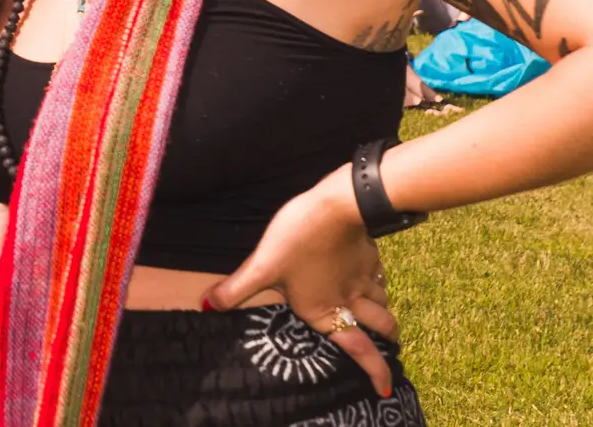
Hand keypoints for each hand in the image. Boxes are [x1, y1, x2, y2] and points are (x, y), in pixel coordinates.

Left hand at [203, 170, 398, 396]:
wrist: (338, 206)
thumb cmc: (298, 240)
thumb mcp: (262, 266)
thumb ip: (236, 290)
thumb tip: (207, 307)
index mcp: (326, 311)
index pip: (358, 350)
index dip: (375, 372)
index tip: (384, 390)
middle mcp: (350, 300)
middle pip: (380, 328)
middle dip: (386, 341)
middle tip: (389, 347)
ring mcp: (365, 279)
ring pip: (383, 304)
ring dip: (384, 314)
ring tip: (381, 320)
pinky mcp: (371, 257)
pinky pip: (380, 279)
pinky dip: (379, 286)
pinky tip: (371, 280)